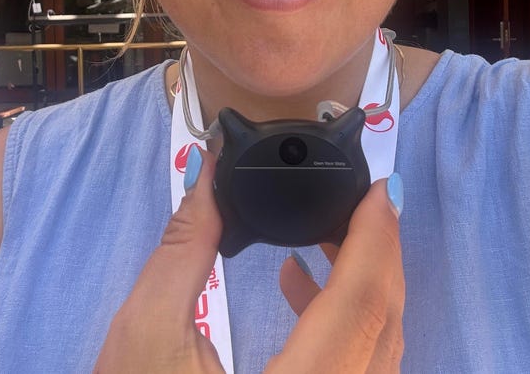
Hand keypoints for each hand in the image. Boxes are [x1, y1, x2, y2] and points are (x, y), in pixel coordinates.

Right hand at [94, 147, 405, 373]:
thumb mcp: (145, 335)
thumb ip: (186, 248)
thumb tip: (208, 176)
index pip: (361, 304)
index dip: (374, 238)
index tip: (378, 189)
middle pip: (383, 325)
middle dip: (374, 254)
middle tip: (355, 201)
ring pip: (379, 351)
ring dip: (360, 288)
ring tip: (318, 238)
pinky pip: (359, 369)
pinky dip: (343, 324)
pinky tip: (297, 287)